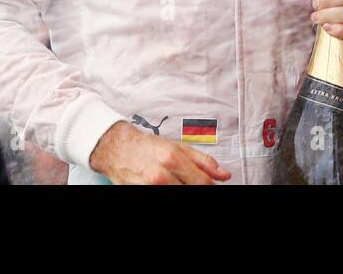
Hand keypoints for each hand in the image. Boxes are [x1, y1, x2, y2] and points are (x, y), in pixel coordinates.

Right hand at [88, 121, 231, 184]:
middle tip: (190, 182)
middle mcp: (161, 175)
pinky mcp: (141, 193)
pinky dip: (169, 190)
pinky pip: (162, 197)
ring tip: (177, 182)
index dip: (211, 186)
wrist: (118, 149)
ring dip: (182, 189)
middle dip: (196, 188)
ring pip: (177, 194)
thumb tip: (224, 175)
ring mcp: (150, 187)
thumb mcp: (178, 147)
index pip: (202, 182)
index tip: (212, 186)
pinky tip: (170, 185)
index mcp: (173, 159)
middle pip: (190, 190)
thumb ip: (203, 161)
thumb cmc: (148, 146)